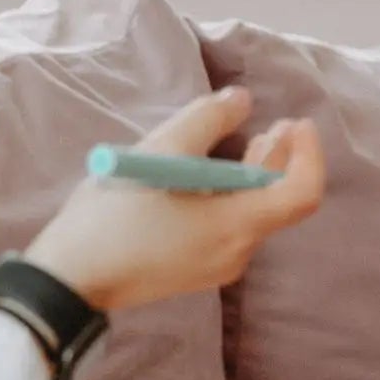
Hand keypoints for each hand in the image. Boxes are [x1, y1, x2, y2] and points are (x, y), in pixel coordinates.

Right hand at [22, 88, 324, 311]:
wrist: (69, 279)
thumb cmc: (114, 215)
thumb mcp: (160, 152)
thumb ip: (206, 120)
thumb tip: (241, 100)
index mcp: (236, 227)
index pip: (302, 194)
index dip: (309, 155)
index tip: (296, 123)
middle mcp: (236, 252)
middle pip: (278, 203)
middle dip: (282, 160)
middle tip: (280, 124)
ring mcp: (216, 266)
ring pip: (253, 215)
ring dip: (256, 175)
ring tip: (253, 141)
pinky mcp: (194, 269)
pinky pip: (230, 228)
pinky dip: (233, 196)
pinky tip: (212, 175)